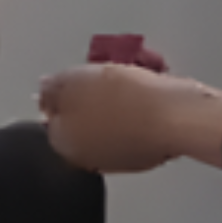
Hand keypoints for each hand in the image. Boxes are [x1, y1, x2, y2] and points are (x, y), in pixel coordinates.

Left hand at [40, 64, 221, 173]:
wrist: (178, 117)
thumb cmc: (126, 99)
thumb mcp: (77, 80)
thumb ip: (54, 87)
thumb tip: (42, 91)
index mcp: (67, 143)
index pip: (53, 113)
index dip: (66, 87)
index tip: (81, 71)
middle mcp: (90, 156)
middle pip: (83, 112)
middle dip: (95, 86)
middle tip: (107, 67)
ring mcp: (119, 154)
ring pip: (111, 112)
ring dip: (119, 88)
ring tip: (133, 66)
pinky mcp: (147, 148)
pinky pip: (135, 117)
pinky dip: (139, 99)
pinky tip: (149, 79)